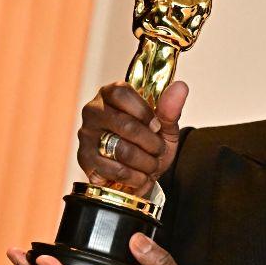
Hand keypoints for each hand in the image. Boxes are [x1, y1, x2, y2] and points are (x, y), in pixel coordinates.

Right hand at [77, 80, 188, 194]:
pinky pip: (115, 170)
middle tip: (159, 150)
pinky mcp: (84, 160)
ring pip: (122, 150)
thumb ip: (170, 108)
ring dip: (146, 163)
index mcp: (111, 94)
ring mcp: (87, 135)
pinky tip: (140, 177)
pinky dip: (135, 178)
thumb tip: (180, 87)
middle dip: (152, 144)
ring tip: (151, 165)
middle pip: (126, 126)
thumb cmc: (149, 142)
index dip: (144, 113)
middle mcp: (93, 111)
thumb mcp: (164, 125)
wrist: (140, 173)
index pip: (122, 94)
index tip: (156, 126)